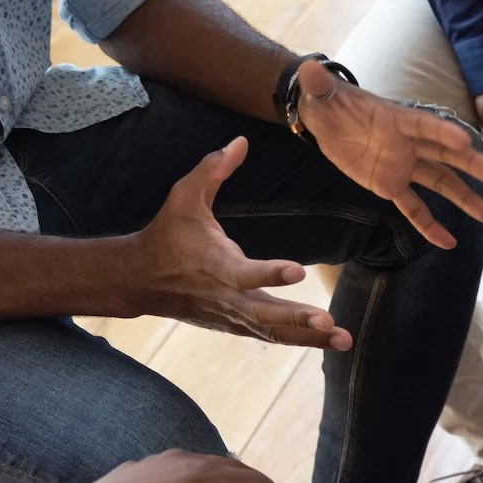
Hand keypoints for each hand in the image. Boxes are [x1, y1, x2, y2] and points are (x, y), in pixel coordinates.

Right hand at [133, 137, 351, 349]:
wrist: (140, 280)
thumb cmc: (167, 233)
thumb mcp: (184, 196)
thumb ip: (212, 169)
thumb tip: (241, 140)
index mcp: (215, 265)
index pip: (245, 273)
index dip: (270, 273)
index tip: (298, 271)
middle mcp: (226, 297)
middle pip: (265, 314)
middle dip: (297, 319)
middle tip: (328, 322)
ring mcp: (231, 316)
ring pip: (272, 331)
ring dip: (308, 338)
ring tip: (342, 340)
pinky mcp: (235, 325)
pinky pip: (270, 336)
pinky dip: (298, 341)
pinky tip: (328, 342)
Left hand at [296, 62, 482, 248]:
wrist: (325, 119)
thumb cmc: (328, 102)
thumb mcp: (318, 92)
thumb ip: (318, 84)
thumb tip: (309, 70)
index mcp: (396, 118)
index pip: (423, 125)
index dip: (442, 132)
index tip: (465, 141)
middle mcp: (408, 142)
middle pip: (445, 155)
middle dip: (471, 165)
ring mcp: (403, 165)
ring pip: (439, 183)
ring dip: (463, 199)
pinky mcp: (391, 185)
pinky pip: (413, 207)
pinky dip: (428, 225)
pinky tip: (448, 243)